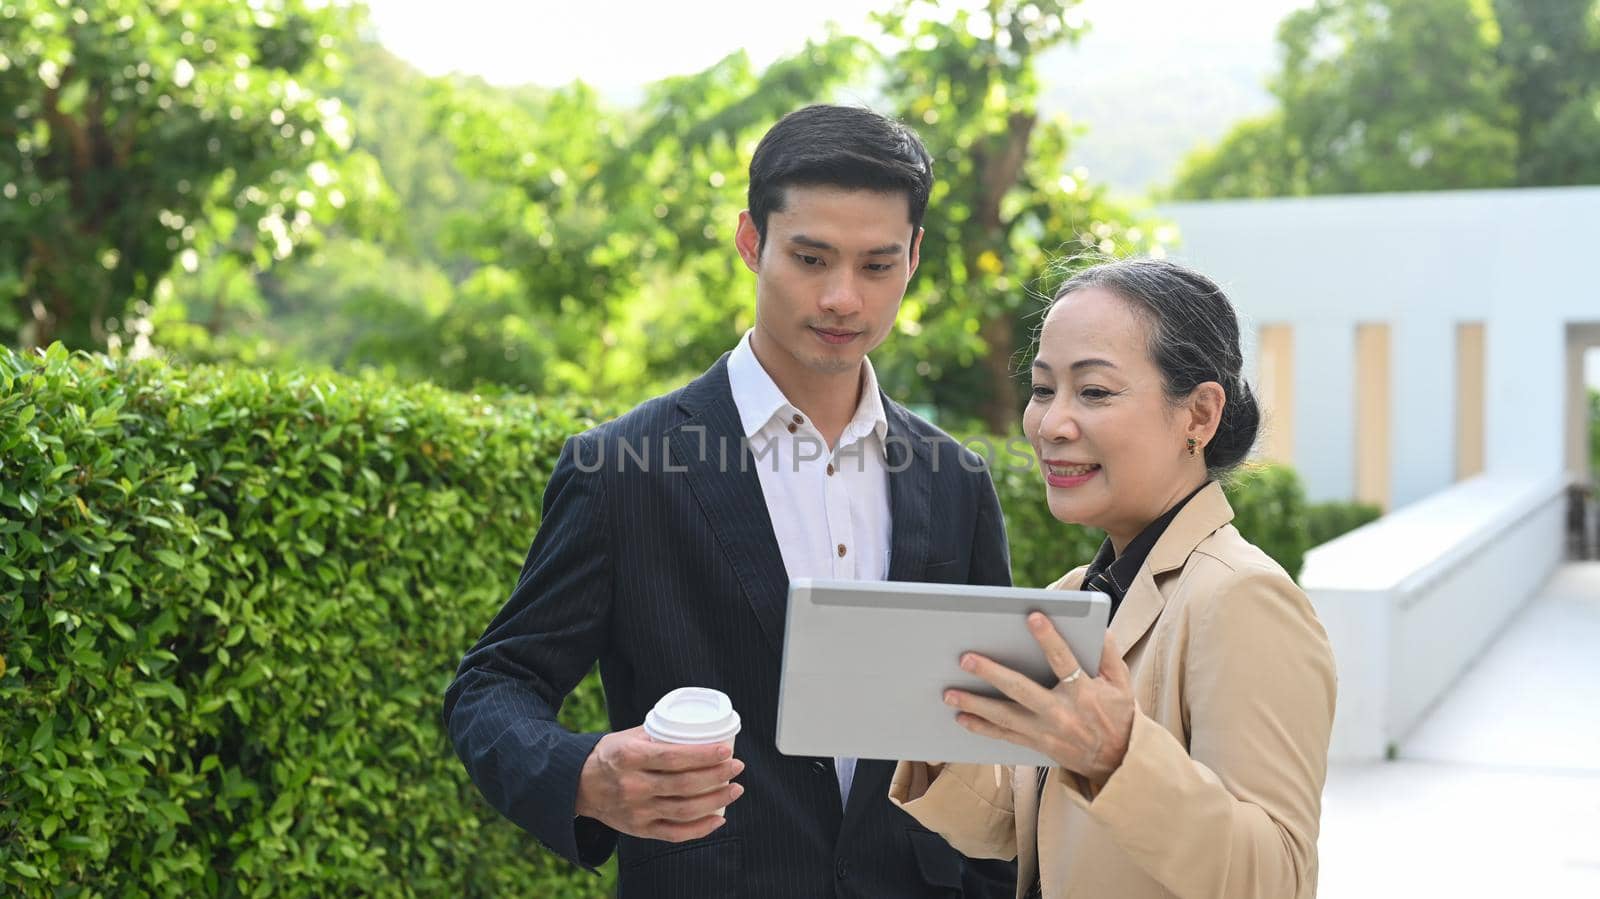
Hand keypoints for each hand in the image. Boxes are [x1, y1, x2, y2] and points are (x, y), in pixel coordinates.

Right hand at [574, 726, 745, 841]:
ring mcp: (636, 812)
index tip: (726, 750)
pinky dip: (700, 829)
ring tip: (735, 789)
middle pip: (683, 785)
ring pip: (684, 811)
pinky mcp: (639, 830)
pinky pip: (675, 834)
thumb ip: (659, 734)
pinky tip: (719, 818)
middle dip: (717, 776)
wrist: (577, 785)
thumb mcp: (627, 737)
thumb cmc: (609, 755)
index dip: (703, 756)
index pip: (673, 758)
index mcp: (628, 758)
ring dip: (716, 801)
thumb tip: (697, 728)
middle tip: (737, 767)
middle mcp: (632, 787)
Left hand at [944, 615, 1135, 782]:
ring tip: (949, 693)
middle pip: (1022, 690)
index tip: (1032, 616)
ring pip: (1005, 717)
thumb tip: (1096, 626)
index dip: (1049, 638)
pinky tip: (961, 718)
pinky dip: (982, 728)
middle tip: (966, 658)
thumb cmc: (1119, 715)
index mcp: (1085, 693)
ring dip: (975, 704)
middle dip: (992, 674)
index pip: (1064, 661)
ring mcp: (1047, 732)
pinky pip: (1005, 736)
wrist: (1119, 762)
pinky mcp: (1038, 745)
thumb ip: (1108, 654)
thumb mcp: (1122, 684)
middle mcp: (1062, 713)